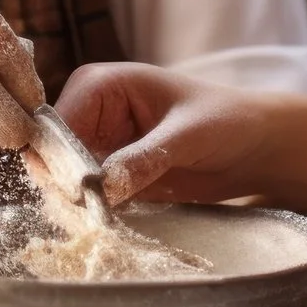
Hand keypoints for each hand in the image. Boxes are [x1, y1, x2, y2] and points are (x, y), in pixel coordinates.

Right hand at [55, 62, 272, 206]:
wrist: (253, 147)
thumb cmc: (226, 121)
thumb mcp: (186, 136)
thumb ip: (145, 158)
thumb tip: (103, 187)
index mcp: (101, 84)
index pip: (57, 122)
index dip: (59, 157)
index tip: (77, 190)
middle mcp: (91, 113)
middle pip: (52, 153)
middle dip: (63, 184)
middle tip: (86, 211)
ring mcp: (98, 146)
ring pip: (64, 179)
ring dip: (76, 203)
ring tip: (97, 219)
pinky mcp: (110, 176)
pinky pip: (86, 197)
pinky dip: (90, 212)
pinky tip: (105, 222)